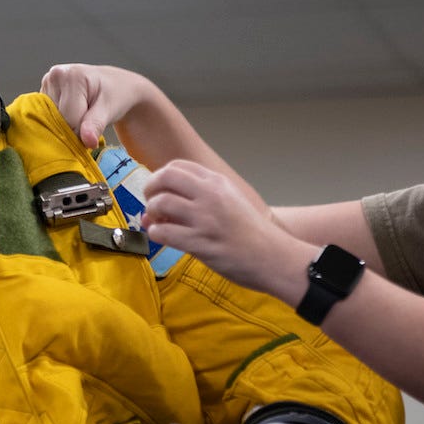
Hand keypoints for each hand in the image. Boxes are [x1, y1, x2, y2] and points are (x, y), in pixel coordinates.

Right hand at [39, 64, 158, 148]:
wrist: (114, 84)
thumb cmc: (115, 94)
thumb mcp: (110, 109)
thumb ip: (96, 125)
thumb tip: (88, 141)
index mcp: (71, 76)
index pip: (68, 119)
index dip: (81, 131)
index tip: (93, 130)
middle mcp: (55, 76)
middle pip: (56, 119)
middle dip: (72, 128)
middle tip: (89, 121)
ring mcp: (47, 83)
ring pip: (50, 119)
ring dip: (65, 125)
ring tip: (82, 113)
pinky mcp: (43, 92)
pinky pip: (47, 116)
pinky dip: (59, 121)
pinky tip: (72, 114)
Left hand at [141, 161, 307, 299]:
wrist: (273, 257)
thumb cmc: (251, 233)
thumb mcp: (229, 202)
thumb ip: (197, 199)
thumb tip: (156, 206)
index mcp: (218, 182)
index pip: (177, 166)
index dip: (160, 177)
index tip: (160, 191)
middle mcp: (210, 195)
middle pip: (164, 177)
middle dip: (150, 189)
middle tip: (151, 204)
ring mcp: (205, 218)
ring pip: (160, 203)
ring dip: (151, 213)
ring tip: (158, 223)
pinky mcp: (200, 242)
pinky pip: (164, 232)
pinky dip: (156, 234)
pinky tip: (162, 238)